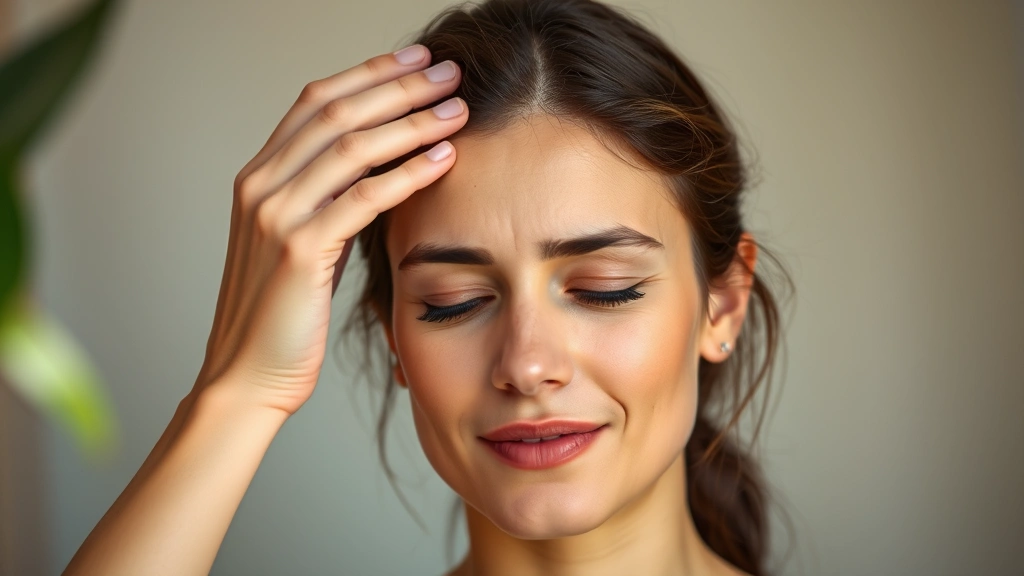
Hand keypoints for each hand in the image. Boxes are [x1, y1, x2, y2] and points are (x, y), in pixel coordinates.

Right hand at [195, 45, 466, 414]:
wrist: (248, 375)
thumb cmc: (284, 314)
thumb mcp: (304, 242)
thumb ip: (330, 199)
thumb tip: (382, 165)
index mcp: (259, 176)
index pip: (316, 101)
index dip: (369, 73)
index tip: (418, 60)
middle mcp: (260, 185)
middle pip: (337, 111)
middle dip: (399, 85)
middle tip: (450, 71)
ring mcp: (275, 214)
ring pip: (352, 146)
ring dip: (412, 121)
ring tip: (459, 109)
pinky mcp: (298, 250)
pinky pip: (363, 197)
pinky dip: (408, 173)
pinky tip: (444, 159)